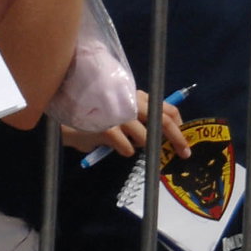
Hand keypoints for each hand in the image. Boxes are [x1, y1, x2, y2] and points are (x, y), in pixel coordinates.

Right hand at [66, 94, 188, 159]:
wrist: (66, 120)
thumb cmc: (96, 117)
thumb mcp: (121, 112)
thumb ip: (139, 118)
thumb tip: (162, 134)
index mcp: (136, 96)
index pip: (166, 107)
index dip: (178, 124)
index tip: (183, 138)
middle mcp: (129, 102)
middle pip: (161, 120)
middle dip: (176, 139)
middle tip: (184, 153)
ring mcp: (118, 114)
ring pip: (145, 137)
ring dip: (142, 145)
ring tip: (129, 144)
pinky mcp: (107, 128)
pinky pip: (128, 148)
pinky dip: (125, 151)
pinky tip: (116, 147)